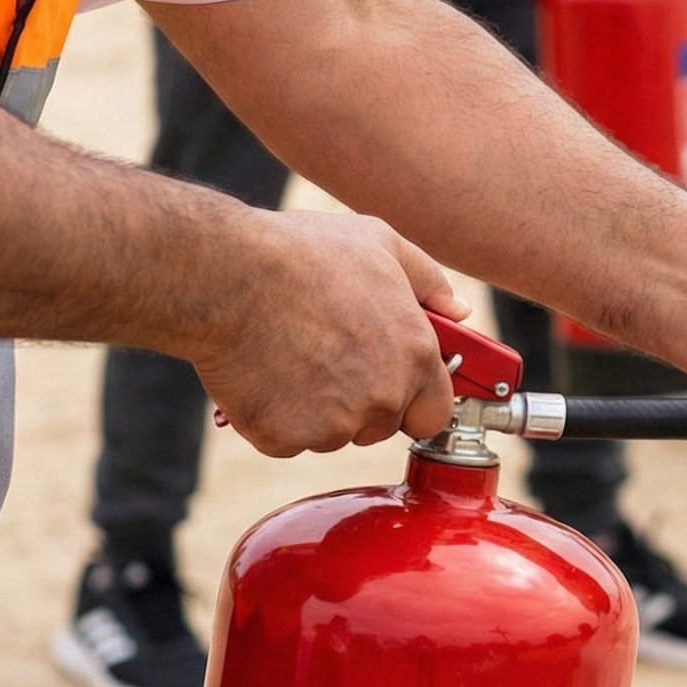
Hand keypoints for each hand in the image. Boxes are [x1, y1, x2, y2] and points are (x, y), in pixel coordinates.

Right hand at [195, 211, 470, 456]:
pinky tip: (263, 375)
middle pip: (380, 425)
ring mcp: (333, 424)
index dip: (413, 400)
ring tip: (290, 355)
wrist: (228, 274)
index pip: (435, 412)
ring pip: (332, 434)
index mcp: (415, 356)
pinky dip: (274, 418)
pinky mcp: (283, 438)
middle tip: (327, 356)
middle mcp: (382, 397)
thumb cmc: (303, 253)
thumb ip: (429, 281)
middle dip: (360, 402)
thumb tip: (458, 311)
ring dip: (315, 410)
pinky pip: (286, 440)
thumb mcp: (381, 245)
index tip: (393, 387)